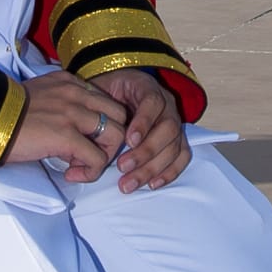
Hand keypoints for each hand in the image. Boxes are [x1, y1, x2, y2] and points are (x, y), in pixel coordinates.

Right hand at [4, 68, 128, 184]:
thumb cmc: (6, 112)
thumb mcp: (40, 95)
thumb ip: (60, 103)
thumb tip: (70, 126)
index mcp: (69, 82)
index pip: (105, 100)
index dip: (101, 124)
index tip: (83, 139)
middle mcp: (76, 93)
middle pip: (120, 115)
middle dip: (110, 139)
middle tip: (90, 153)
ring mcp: (73, 113)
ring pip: (116, 135)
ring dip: (103, 156)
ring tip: (80, 165)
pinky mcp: (67, 135)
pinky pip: (97, 158)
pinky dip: (90, 172)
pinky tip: (71, 174)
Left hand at [107, 68, 189, 195]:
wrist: (118, 93)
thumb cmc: (107, 94)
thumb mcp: (101, 90)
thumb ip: (98, 106)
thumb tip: (88, 132)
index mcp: (147, 87)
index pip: (153, 102)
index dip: (144, 122)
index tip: (128, 141)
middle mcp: (167, 104)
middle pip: (168, 128)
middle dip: (146, 151)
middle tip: (122, 167)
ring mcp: (175, 122)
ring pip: (175, 146)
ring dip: (153, 168)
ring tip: (129, 183)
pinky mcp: (177, 139)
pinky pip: (182, 156)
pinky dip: (170, 172)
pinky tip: (152, 184)